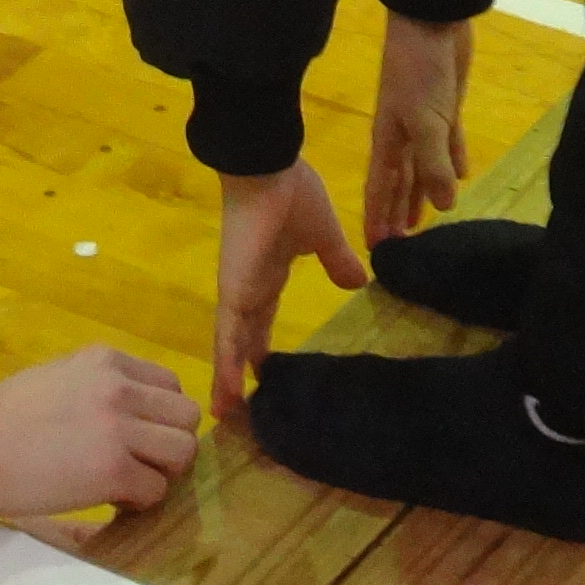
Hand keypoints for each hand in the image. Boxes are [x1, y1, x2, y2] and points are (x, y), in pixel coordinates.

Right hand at [0, 347, 198, 518]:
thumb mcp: (60, 381)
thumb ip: (102, 390)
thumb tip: (136, 420)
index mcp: (106, 361)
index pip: (170, 386)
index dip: (158, 419)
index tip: (133, 439)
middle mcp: (119, 386)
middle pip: (186, 417)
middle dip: (168, 446)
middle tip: (138, 465)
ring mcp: (119, 427)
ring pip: (183, 451)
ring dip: (161, 474)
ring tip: (127, 484)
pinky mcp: (113, 468)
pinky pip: (157, 489)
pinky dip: (139, 502)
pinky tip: (110, 501)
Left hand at [212, 160, 365, 409]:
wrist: (269, 168)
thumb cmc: (293, 194)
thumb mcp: (323, 235)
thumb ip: (337, 260)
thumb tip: (358, 280)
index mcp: (267, 275)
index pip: (260, 320)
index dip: (259, 347)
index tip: (262, 374)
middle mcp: (247, 289)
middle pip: (242, 340)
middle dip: (241, 371)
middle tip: (239, 407)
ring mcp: (238, 293)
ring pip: (229, 346)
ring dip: (228, 380)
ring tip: (229, 416)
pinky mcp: (234, 294)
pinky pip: (228, 338)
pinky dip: (226, 368)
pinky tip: (226, 398)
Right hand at [362, 15, 471, 242]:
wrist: (433, 22)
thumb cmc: (420, 72)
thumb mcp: (425, 122)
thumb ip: (433, 164)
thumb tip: (444, 206)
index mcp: (388, 141)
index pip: (379, 189)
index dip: (376, 218)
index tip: (375, 249)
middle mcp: (402, 136)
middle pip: (399, 183)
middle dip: (396, 212)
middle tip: (399, 245)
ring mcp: (425, 123)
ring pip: (423, 167)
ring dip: (423, 193)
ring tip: (424, 220)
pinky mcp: (447, 109)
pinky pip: (449, 143)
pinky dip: (454, 160)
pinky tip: (464, 176)